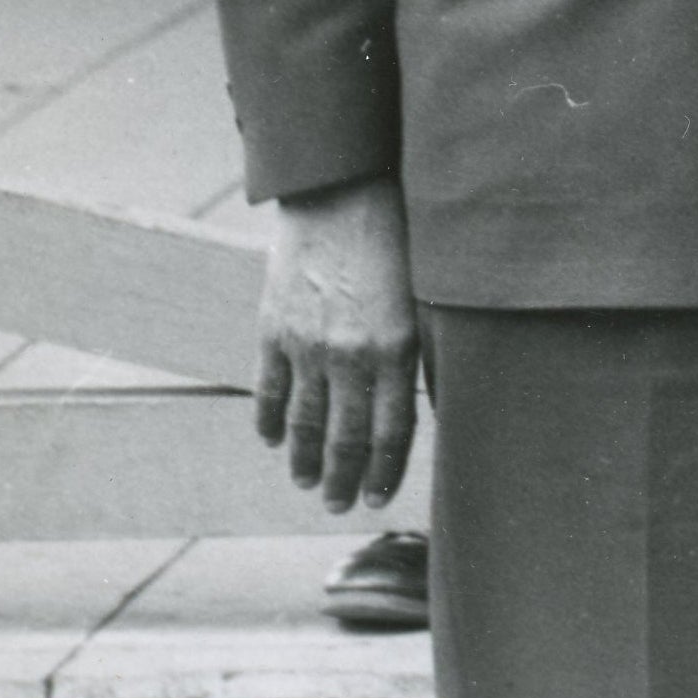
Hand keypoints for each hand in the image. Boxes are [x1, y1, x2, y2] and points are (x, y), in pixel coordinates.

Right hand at [253, 181, 420, 513]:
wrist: (340, 192)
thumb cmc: (396, 238)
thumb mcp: (424, 294)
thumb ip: (421, 348)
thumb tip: (427, 400)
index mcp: (398, 348)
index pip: (392, 431)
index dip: (383, 471)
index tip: (376, 499)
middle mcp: (352, 355)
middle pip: (344, 438)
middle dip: (342, 480)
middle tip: (338, 506)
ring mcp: (308, 346)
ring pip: (304, 424)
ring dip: (305, 461)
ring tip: (307, 483)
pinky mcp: (273, 331)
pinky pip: (269, 392)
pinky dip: (271, 423)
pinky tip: (273, 442)